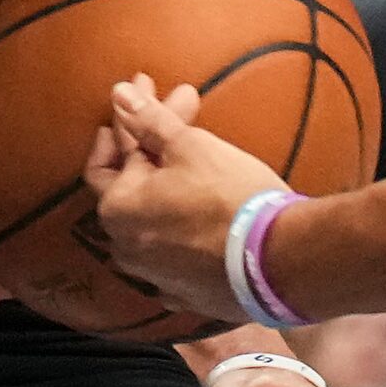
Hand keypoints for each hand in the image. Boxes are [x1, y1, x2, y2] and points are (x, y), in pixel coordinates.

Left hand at [90, 78, 283, 322]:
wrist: (277, 259)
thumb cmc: (229, 195)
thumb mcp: (190, 146)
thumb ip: (149, 120)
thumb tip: (119, 92)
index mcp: (118, 208)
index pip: (108, 156)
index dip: (126, 122)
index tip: (146, 91)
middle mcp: (125, 247)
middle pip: (128, 189)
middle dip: (151, 147)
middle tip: (177, 112)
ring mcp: (154, 276)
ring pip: (148, 225)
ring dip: (162, 193)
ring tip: (182, 167)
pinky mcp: (185, 295)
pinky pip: (170, 257)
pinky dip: (176, 233)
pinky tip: (190, 218)